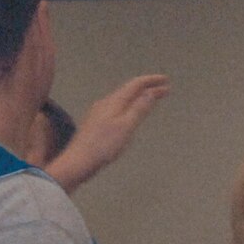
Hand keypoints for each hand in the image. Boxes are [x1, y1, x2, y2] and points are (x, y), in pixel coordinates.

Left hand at [49, 75, 171, 191]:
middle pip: (129, 91)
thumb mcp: (126, 126)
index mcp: (114, 102)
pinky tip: (129, 116)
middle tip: (163, 90)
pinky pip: (116, 109)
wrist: (77, 162)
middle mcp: (105, 103)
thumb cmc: (103, 146)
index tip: (166, 81)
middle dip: (147, 89)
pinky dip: (129, 107)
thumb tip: (150, 93)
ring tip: (149, 100)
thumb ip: (138, 109)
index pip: (136, 85)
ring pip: (122, 100)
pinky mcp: (95, 124)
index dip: (151, 81)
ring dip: (138, 98)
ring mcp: (98, 113)